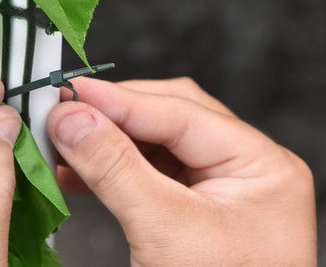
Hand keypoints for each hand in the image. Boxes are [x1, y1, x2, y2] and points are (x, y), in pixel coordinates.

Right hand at [47, 77, 315, 265]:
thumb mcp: (165, 232)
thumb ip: (116, 168)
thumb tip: (71, 118)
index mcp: (262, 165)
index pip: (183, 114)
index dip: (121, 100)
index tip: (71, 92)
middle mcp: (244, 167)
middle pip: (170, 118)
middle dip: (114, 115)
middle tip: (65, 111)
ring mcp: (219, 187)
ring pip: (154, 143)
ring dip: (107, 142)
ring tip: (64, 142)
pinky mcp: (192, 207)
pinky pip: (148, 172)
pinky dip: (111, 169)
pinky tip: (77, 172)